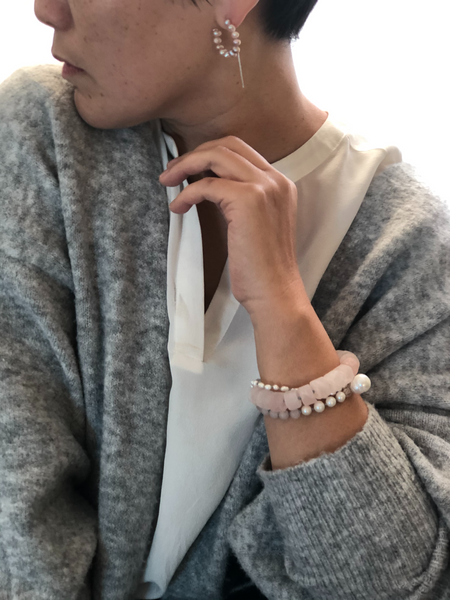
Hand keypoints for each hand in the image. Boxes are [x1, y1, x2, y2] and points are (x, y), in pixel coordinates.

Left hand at [159, 136, 307, 319]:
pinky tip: (178, 207)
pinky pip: (206, 185)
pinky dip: (187, 193)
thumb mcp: (255, 225)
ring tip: (167, 181)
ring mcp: (264, 187)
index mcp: (280, 184)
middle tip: (171, 171)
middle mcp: (276, 180)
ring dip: (186, 165)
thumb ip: (241, 201)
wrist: (274, 292)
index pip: (241, 151)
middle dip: (195, 154)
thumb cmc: (261, 269)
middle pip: (228, 145)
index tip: (188, 168)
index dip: (209, 154)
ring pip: (217, 156)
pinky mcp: (248, 200)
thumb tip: (207, 186)